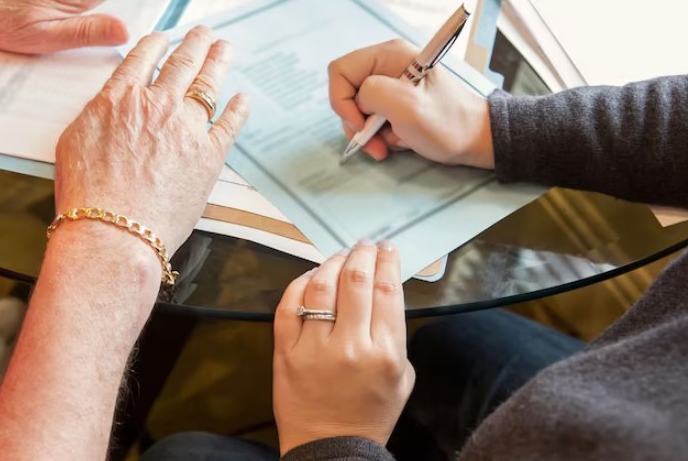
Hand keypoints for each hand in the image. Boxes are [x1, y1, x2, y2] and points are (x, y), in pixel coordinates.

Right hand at [54, 25, 248, 258]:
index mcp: (121, 97)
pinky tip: (243, 99)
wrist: (113, 231)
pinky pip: (229, 124)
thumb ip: (97, 114)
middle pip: (182, 63)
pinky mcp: (210, 156)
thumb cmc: (87, 194)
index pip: (144, 57)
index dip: (157, 43)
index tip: (165, 38)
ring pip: (208, 84)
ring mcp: (187, 128)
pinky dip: (238, 109)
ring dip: (218, 62)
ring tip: (225, 48)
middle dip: (195, 43)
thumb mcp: (74, 141)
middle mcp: (157, 104)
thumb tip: (109, 105)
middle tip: (204, 32)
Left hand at [273, 241, 413, 453]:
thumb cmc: (369, 415)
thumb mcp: (402, 378)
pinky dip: (299, 283)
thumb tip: (384, 295)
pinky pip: (288, 304)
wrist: (331, 447)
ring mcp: (314, 347)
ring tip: (340, 256)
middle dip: (362, 255)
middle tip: (364, 246)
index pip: (387, 291)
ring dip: (332, 263)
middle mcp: (350, 346)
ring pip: (321, 286)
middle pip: (355, 280)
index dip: (387, 262)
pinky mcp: (286, 351)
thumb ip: (395, 336)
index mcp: (385, 353)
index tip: (387, 249)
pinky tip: (310, 276)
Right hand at [328, 39, 494, 168]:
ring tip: (388, 145)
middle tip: (374, 143)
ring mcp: (390, 84)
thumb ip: (373, 93)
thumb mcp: (408, 106)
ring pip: (356, 109)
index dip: (342, 100)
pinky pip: (370, 118)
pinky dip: (378, 135)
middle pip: (346, 92)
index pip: (341, 70)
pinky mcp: (393, 102)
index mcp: (389, 55)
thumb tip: (358, 101)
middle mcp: (386, 65)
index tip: (360, 124)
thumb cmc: (449, 122)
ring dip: (367, 133)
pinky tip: (398, 140)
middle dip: (355, 122)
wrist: (476, 140)